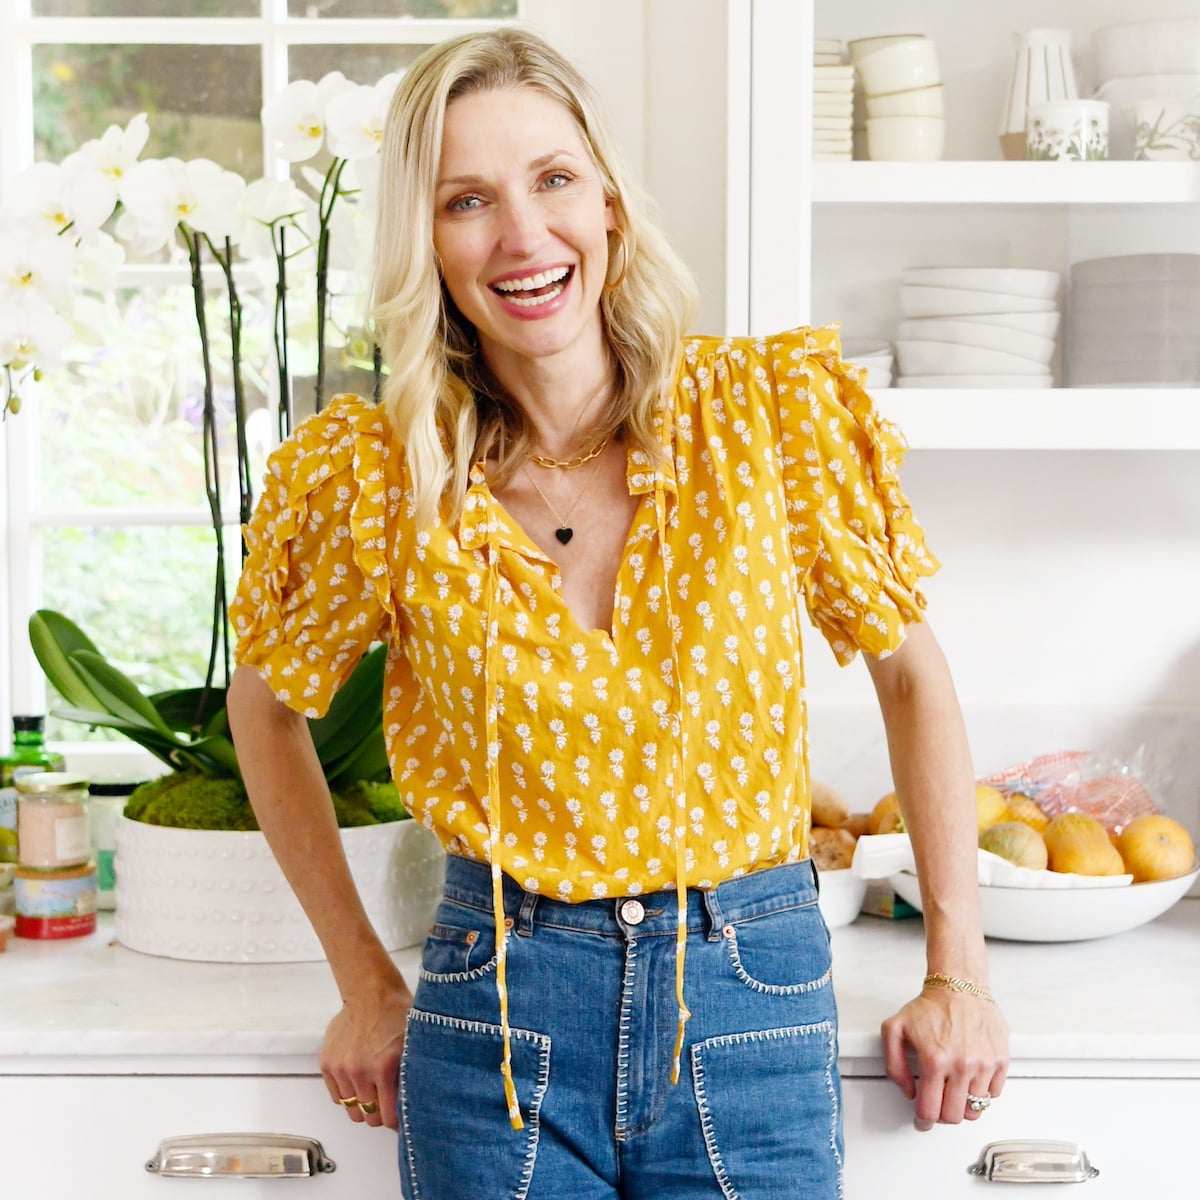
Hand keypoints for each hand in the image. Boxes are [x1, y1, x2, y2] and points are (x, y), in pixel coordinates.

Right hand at [319, 977, 412, 1130]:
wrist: (371, 991)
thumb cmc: (397, 1014)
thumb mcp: (413, 1043)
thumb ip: (411, 1075)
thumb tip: (416, 1103)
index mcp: (384, 1068)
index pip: (388, 1117)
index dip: (396, 1121)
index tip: (401, 1118)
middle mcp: (360, 1071)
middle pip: (368, 1116)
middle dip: (379, 1115)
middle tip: (387, 1105)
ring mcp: (341, 1068)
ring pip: (351, 1109)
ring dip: (362, 1106)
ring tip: (372, 1094)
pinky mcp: (327, 1063)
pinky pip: (336, 1096)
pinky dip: (347, 1095)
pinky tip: (358, 1083)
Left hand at [881, 987, 1008, 1130]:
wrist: (959, 986)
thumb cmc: (929, 1006)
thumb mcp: (895, 1029)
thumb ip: (893, 1064)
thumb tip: (908, 1092)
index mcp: (935, 1060)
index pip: (930, 1110)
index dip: (923, 1120)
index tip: (922, 1120)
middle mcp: (962, 1065)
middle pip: (954, 1116)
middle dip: (943, 1115)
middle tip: (938, 1104)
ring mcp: (984, 1064)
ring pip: (975, 1109)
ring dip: (962, 1104)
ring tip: (953, 1090)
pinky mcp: (1001, 1061)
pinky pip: (993, 1094)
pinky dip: (981, 1092)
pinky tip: (969, 1078)